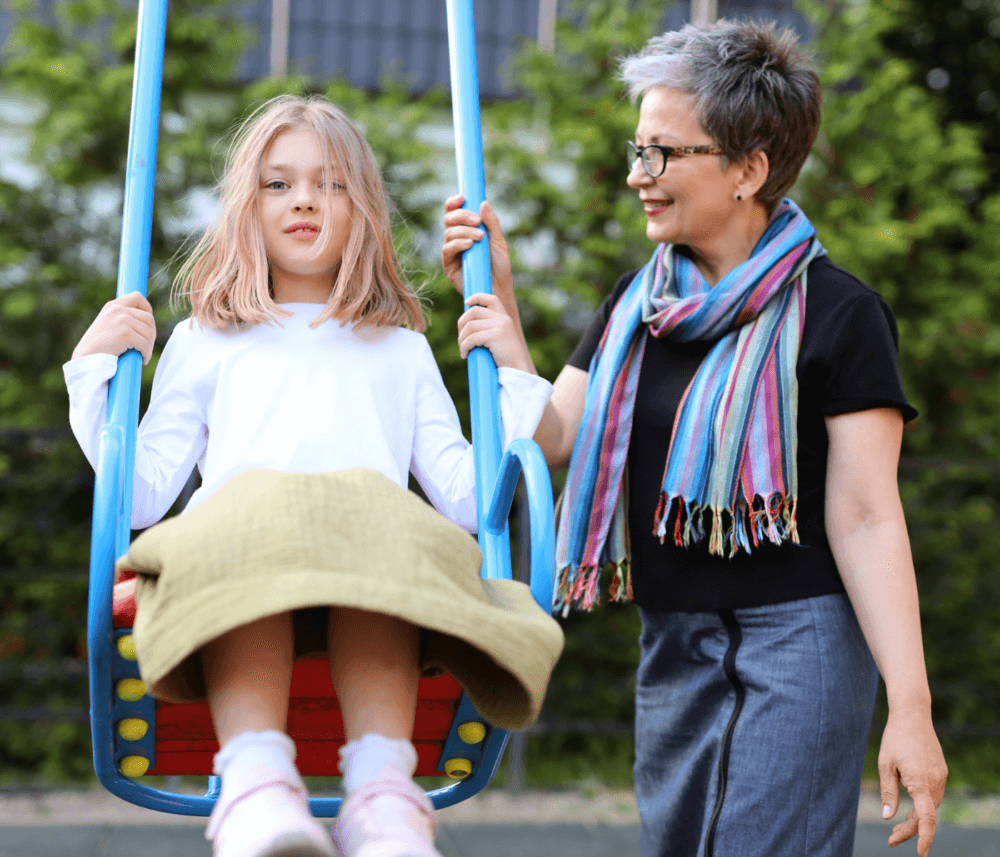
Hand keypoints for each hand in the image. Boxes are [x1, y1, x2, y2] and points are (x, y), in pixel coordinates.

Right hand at [72, 292, 155, 364]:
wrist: (85, 359)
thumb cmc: (98, 348)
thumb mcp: (108, 325)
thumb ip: (123, 319)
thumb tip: (147, 322)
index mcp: (112, 305)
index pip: (137, 297)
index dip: (147, 310)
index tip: (147, 326)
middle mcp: (117, 309)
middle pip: (149, 318)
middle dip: (151, 334)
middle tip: (146, 347)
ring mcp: (121, 320)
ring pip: (149, 332)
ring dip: (149, 346)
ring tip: (142, 354)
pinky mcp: (125, 333)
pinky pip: (145, 344)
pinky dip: (146, 354)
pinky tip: (142, 359)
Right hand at [441, 195, 516, 318]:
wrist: (498, 288)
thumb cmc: (499, 265)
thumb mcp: (499, 241)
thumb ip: (492, 223)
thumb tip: (483, 203)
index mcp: (466, 229)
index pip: (454, 211)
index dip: (454, 202)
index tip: (463, 197)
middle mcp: (456, 238)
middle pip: (449, 219)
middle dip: (462, 216)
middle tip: (477, 221)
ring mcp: (451, 251)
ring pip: (448, 232)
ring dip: (464, 231)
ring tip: (479, 238)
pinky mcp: (448, 265)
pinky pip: (447, 249)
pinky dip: (457, 244)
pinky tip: (469, 245)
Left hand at [458, 293, 533, 373]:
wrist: (517, 370)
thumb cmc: (505, 358)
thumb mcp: (498, 338)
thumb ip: (488, 328)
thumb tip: (466, 324)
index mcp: (504, 318)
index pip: (491, 299)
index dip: (477, 297)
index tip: (466, 303)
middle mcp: (503, 318)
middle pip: (473, 311)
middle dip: (461, 324)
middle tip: (461, 339)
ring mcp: (500, 326)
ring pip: (470, 326)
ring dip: (462, 339)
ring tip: (463, 350)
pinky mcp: (496, 335)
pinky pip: (472, 338)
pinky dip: (464, 347)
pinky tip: (465, 355)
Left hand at [879, 706, 946, 855]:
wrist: (912, 715)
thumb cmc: (894, 738)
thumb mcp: (884, 765)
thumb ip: (887, 792)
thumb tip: (887, 817)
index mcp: (920, 780)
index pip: (926, 817)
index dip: (924, 837)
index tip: (920, 853)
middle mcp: (935, 781)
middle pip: (926, 815)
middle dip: (910, 831)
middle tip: (891, 840)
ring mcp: (940, 776)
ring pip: (931, 807)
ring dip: (916, 819)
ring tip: (897, 827)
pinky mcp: (940, 772)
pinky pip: (933, 795)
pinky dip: (922, 806)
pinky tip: (910, 809)